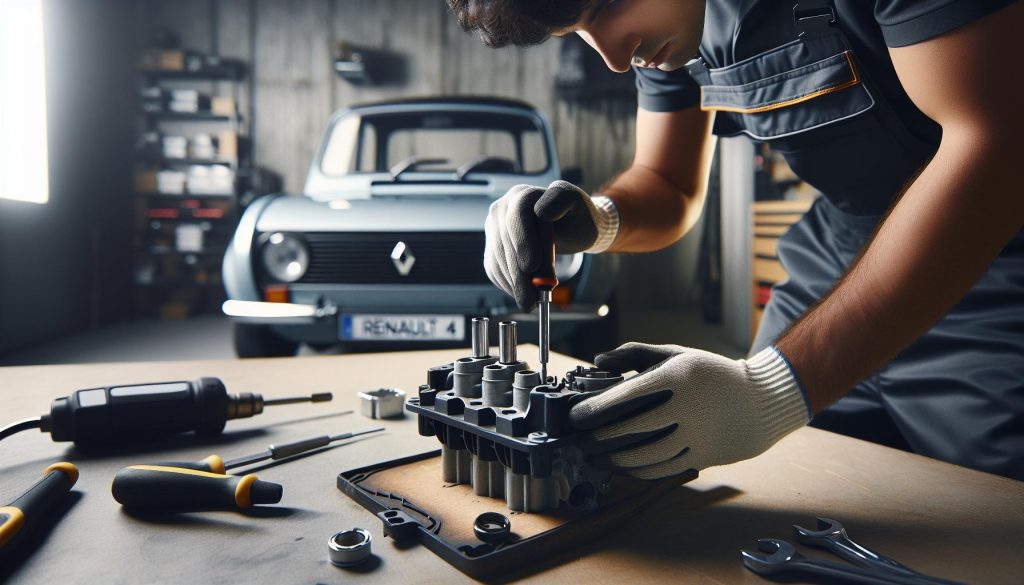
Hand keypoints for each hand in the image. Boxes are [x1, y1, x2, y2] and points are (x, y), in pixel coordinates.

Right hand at [484, 180, 618, 309]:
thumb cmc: (578, 216)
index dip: (523, 240)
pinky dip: (508, 285)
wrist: (572, 227)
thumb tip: (541, 212)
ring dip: (514, 284)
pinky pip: (494, 269)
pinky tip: (522, 295)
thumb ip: (561, 201)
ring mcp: (495, 229)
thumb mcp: (577, 204)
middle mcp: (503, 209)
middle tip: (533, 296)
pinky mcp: (493, 247)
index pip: (517, 215)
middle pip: (505, 242)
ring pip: (498, 259)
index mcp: (523, 194)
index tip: (532, 265)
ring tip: (532, 302)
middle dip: (519, 272)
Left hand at [570, 343, 809, 478]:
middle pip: (633, 428)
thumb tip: (597, 362)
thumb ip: (634, 354)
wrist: (759, 403)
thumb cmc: (710, 374)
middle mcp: (687, 407)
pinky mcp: (701, 457)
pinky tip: (622, 466)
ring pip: (646, 455)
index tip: (577, 416)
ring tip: (596, 456)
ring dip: (614, 459)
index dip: (596, 408)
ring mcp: (696, 435)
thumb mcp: (675, 354)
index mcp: (677, 377)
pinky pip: (663, 468)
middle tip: (581, 439)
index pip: (627, 395)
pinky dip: (637, 470)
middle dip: (599, 438)